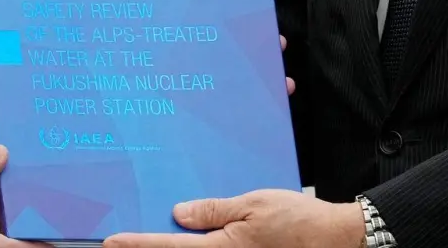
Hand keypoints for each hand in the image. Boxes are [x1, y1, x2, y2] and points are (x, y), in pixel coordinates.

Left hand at [103, 190, 363, 247]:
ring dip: (175, 247)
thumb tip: (180, 213)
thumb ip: (214, 210)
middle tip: (124, 242)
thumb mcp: (253, 204)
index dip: (137, 244)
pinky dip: (198, 247)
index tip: (111, 241)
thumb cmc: (300, 222)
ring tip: (152, 238)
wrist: (337, 241)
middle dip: (152, 247)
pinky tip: (191, 237)